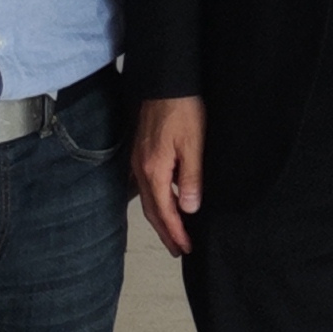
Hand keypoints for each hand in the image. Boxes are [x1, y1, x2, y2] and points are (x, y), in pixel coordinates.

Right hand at [133, 95, 205, 258]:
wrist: (166, 81)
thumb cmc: (182, 109)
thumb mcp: (193, 144)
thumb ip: (190, 177)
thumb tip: (189, 208)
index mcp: (154, 170)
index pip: (164, 212)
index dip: (176, 232)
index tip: (186, 248)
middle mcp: (141, 169)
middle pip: (151, 210)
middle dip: (165, 232)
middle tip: (178, 249)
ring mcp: (139, 160)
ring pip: (148, 199)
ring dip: (160, 218)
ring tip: (173, 231)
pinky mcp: (142, 152)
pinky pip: (147, 185)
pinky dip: (157, 200)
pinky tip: (167, 200)